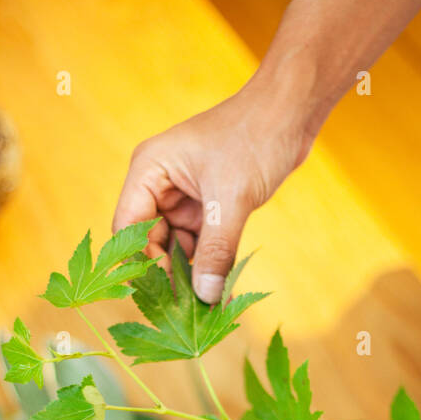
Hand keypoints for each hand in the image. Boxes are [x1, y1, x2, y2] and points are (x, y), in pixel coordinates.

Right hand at [112, 81, 311, 301]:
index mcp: (150, 170)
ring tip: (208, 304)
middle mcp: (160, 183)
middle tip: (189, 308)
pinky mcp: (208, 204)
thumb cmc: (255, 137)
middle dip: (169, 272)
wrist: (291, 111)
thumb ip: (217, 250)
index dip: (142, 261)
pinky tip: (221, 289)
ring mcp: (183, 195)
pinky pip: (201, 242)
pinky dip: (210, 263)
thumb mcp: (232, 199)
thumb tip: (205, 296)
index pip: (129, 227)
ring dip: (192, 272)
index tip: (164, 293)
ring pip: (177, 246)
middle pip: (151, 241)